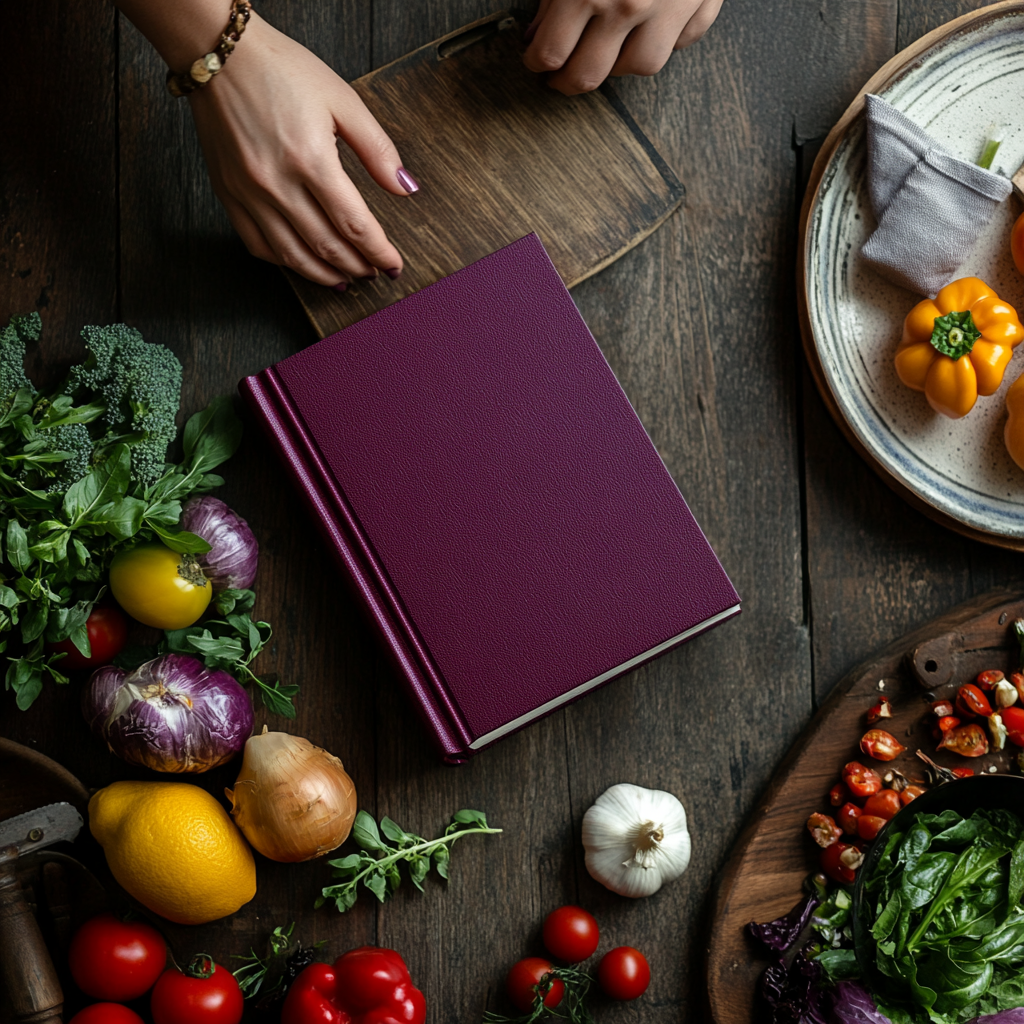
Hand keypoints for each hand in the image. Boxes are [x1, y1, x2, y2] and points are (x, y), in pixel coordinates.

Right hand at [188, 14, 415, 286]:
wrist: (219, 53)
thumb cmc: (281, 70)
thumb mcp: (342, 100)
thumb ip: (377, 149)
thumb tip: (406, 188)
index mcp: (311, 159)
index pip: (355, 225)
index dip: (378, 252)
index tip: (393, 266)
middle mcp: (276, 183)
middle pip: (326, 246)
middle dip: (356, 267)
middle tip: (373, 274)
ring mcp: (248, 193)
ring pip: (292, 255)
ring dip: (323, 275)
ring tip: (344, 280)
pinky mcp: (228, 194)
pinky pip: (257, 244)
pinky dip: (284, 262)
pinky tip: (303, 263)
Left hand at [523, 0, 723, 94]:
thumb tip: (539, 31)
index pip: (551, 55)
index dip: (535, 61)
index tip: (534, 59)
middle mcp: (630, 5)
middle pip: (589, 76)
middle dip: (567, 80)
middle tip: (558, 77)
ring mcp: (671, 8)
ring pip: (640, 67)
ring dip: (619, 64)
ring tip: (607, 52)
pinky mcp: (705, 1)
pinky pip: (684, 42)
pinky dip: (667, 40)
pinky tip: (651, 30)